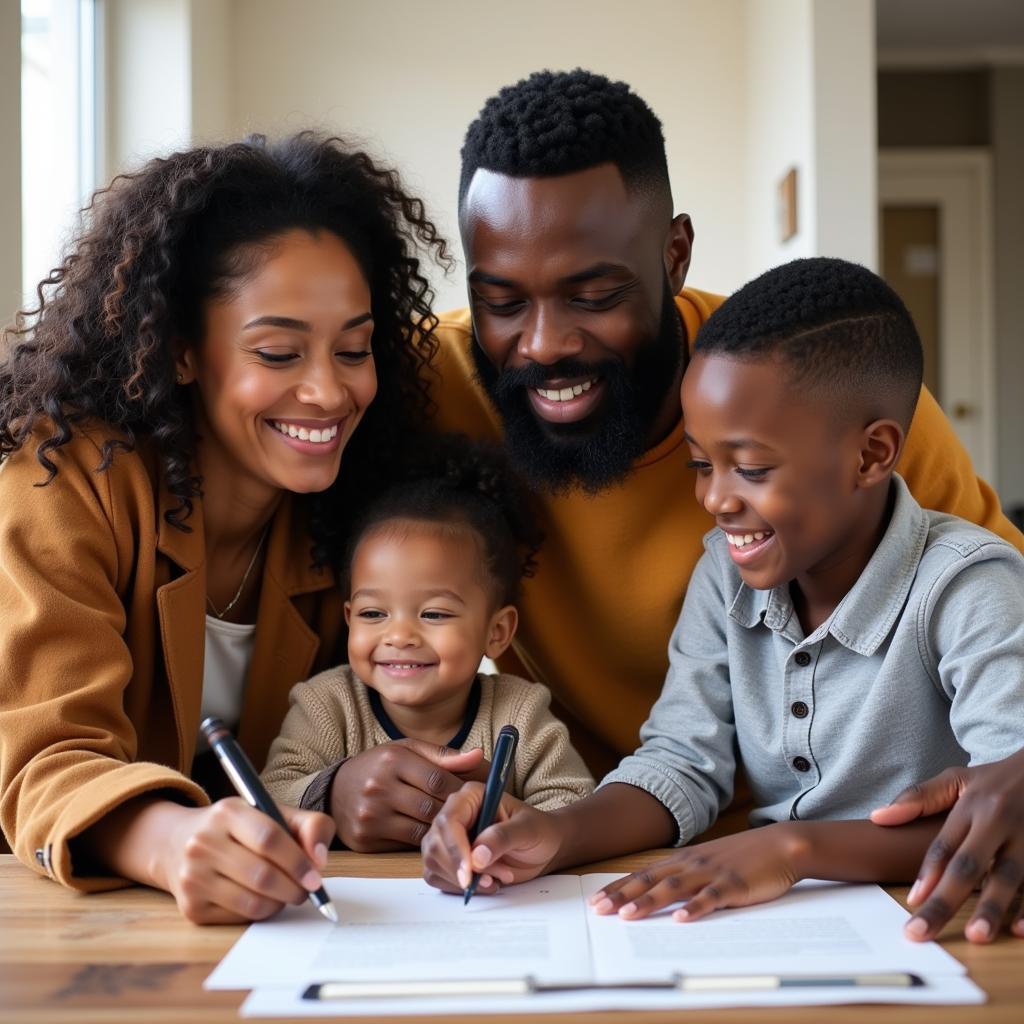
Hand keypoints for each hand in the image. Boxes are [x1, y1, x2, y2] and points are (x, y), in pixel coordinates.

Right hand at [152, 798, 333, 924]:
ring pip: (252, 902)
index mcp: (227, 812)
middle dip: (294, 888)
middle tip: (306, 891)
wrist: (178, 843)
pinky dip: (260, 912)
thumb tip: (319, 860)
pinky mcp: (190, 907)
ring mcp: (192, 876)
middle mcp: (202, 843)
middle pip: (262, 875)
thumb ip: (310, 826)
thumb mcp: (274, 813)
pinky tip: (263, 899)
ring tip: (286, 893)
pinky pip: (238, 918)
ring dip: (279, 903)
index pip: (269, 838)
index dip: (297, 861)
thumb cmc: (240, 829)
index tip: (315, 877)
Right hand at [331, 739, 487, 851]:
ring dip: (441, 832)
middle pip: (431, 807)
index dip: (461, 790)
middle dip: (454, 814)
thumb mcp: (407, 750)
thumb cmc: (379, 766)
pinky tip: (433, 838)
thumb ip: (442, 755)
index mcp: (393, 760)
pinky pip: (404, 846)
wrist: (335, 791)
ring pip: (420, 830)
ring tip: (456, 828)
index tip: (475, 796)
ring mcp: (370, 816)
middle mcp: (379, 787)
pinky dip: (422, 843)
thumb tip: (478, 755)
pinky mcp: (365, 840)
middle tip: (471, 817)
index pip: (437, 779)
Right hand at [421, 782, 563, 893]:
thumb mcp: (528, 830)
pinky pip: (438, 877)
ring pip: (433, 863)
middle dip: (460, 869)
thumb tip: (477, 857)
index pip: (448, 820)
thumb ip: (503, 838)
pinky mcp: (448, 859)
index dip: (455, 848)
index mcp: (471, 797)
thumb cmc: (538, 830)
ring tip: (495, 879)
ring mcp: (448, 837)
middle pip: (435, 844)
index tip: (468, 873)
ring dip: (463, 880)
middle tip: (490, 879)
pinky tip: (485, 884)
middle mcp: (454, 814)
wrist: (544, 847)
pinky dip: (458, 888)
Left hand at [589, 824, 805, 921]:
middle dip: (622, 895)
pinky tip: (681, 919)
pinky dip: (695, 908)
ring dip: (649, 901)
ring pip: (674, 888)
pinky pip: (711, 898)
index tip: (596, 901)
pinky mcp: (733, 885)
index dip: (618, 887)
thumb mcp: (707, 863)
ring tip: (627, 915)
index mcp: (682, 861)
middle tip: (599, 910)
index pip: (643, 874)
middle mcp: (691, 865)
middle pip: (650, 880)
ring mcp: (711, 873)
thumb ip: (685, 876)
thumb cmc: (743, 857)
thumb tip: (659, 894)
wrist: (780, 844)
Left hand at [870, 750, 1023, 942]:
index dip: (927, 874)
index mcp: (972, 806)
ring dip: (992, 907)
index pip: (944, 845)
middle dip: (945, 901)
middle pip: (968, 866)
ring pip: (1009, 877)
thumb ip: (919, 797)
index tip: (911, 902)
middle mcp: (998, 823)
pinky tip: (1020, 930)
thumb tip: (877, 817)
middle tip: (922, 931)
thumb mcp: (957, 778)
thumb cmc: (996, 780)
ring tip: (975, 935)